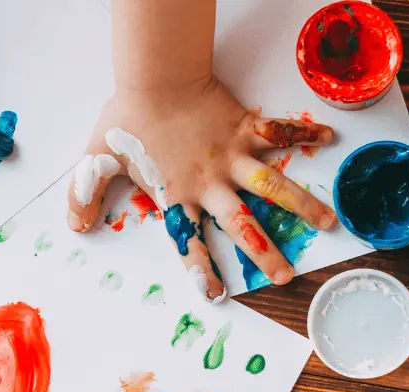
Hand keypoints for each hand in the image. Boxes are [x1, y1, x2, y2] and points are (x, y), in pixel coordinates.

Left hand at [67, 75, 336, 301]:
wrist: (156, 78)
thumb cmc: (128, 119)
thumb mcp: (96, 160)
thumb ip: (84, 194)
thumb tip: (75, 227)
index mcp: (177, 194)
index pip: (188, 241)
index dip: (200, 270)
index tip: (215, 296)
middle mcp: (211, 182)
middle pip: (241, 225)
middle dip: (264, 253)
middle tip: (286, 277)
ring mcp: (233, 156)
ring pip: (274, 185)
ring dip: (302, 204)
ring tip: (331, 222)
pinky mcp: (245, 128)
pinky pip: (281, 131)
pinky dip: (306, 131)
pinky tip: (332, 138)